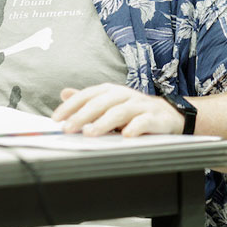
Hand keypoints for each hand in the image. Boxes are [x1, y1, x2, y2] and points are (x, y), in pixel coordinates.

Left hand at [50, 83, 184, 136]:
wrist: (169, 115)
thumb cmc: (134, 110)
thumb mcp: (109, 102)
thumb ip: (87, 100)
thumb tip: (64, 93)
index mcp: (110, 91)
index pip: (86, 96)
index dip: (70, 106)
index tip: (56, 119)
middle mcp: (123, 95)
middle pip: (100, 103)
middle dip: (82, 116)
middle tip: (68, 128)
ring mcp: (140, 105)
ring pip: (119, 112)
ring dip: (103, 122)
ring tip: (90, 133)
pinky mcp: (156, 117)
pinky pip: (144, 121)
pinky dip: (135, 127)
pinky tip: (126, 136)